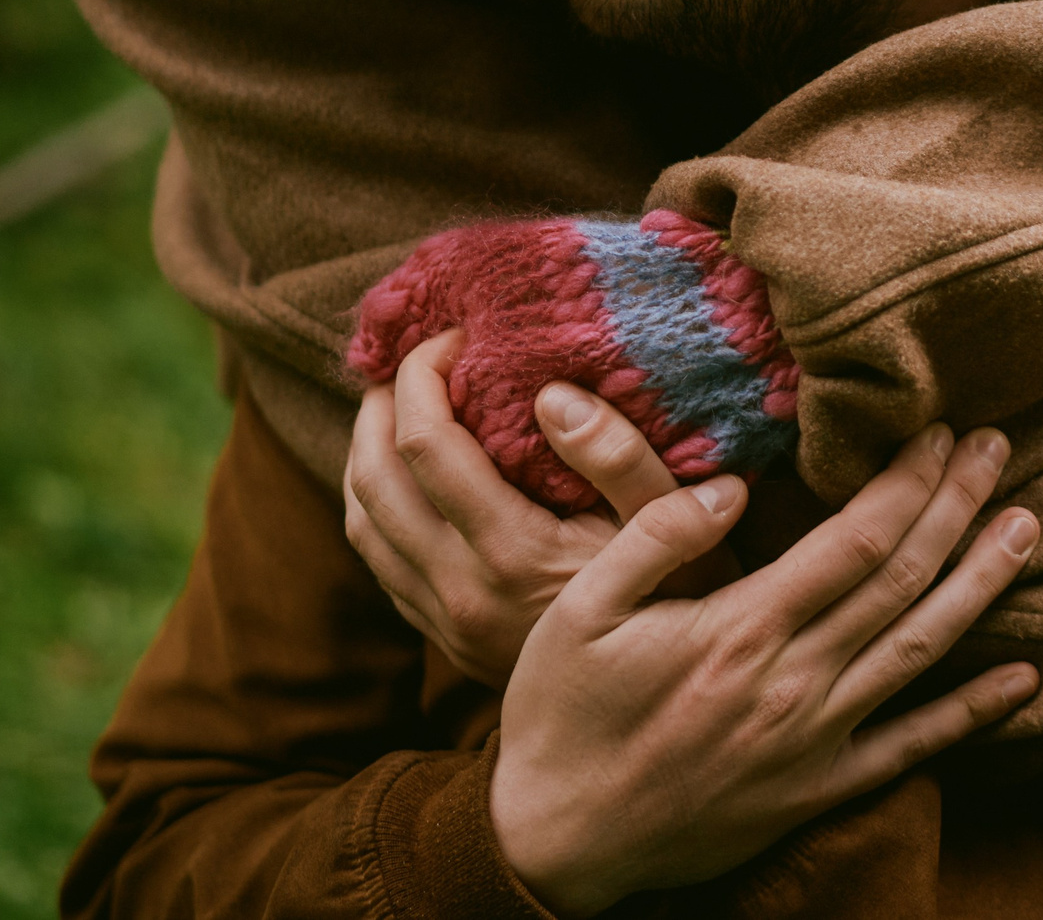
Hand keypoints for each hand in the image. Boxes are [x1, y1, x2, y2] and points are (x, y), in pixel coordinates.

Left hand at [345, 331, 726, 686]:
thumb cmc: (681, 596)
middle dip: (380, 404)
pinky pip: (379, 560)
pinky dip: (376, 505)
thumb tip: (550, 395)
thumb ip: (617, 455)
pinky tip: (410, 477)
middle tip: (413, 362)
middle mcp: (460, 592)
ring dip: (366, 453)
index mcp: (511, 554)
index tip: (456, 338)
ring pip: (361, 522)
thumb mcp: (673, 520)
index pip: (425, 444)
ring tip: (398, 407)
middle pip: (372, 477)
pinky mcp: (442, 639)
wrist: (661, 704)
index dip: (423, 376)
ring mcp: (444, 622)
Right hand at [492, 425, 1041, 916]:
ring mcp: (815, 741)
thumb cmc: (560, 715)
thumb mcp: (578, 610)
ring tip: (1026, 527)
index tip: (938, 431)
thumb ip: (655, 536)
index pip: (854, 539)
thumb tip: (733, 485)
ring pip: (921, 649)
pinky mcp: (818, 788)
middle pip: (902, 580)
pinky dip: (973, 714)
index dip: (907, 481)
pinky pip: (913, 748)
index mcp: (740, 629)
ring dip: (981, 584)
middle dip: (957, 506)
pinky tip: (1025, 680)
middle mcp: (793, 683)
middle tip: (998, 448)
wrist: (558, 843)